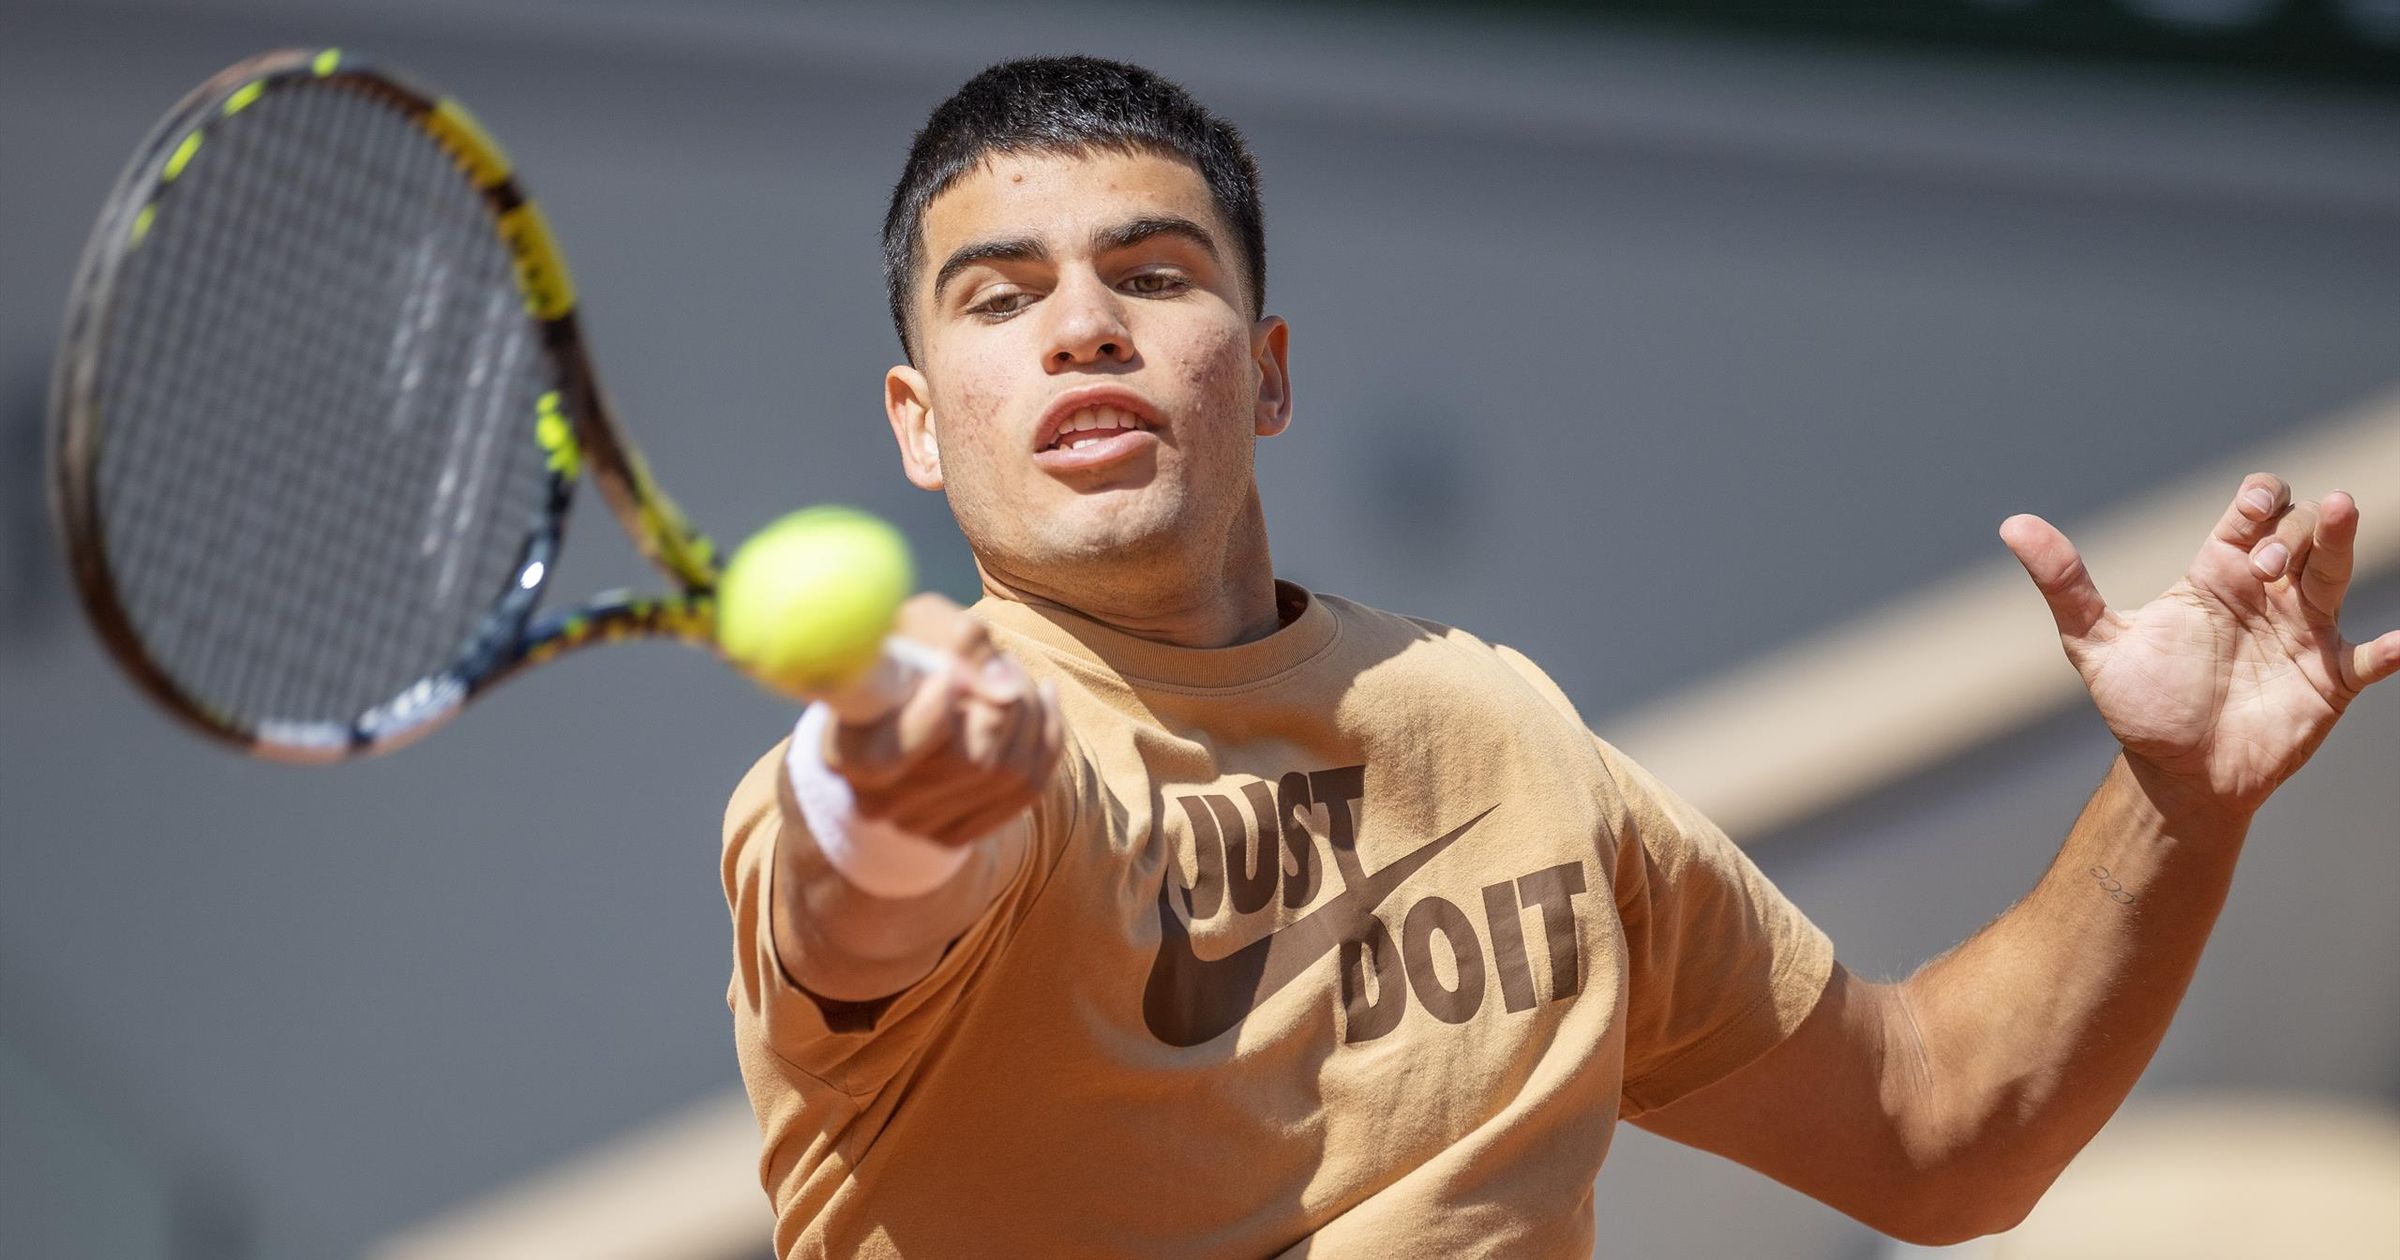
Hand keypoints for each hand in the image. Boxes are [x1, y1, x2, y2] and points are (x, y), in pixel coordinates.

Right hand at [822, 593, 1062, 845]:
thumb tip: (1006, 690)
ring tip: (1014, 673)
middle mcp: (878, 801)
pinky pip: (1030, 788)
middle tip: (1005, 660)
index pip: (895, 754)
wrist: (899, 694)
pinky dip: (1048, 737)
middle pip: (973, 762)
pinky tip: (1043, 699)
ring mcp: (920, 824)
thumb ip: (957, 644)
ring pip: (1011, 774)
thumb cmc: (906, 647)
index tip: (949, 675)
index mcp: (849, 751)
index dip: (932, 715)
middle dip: (1009, 700)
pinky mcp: (958, 831)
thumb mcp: (920, 625)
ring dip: (1032, 713)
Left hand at [2002, 474, 2399, 811]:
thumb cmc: (2140, 707)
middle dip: (2287, 533)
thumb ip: (2063, 585)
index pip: (2251, 512)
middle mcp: (2266, 594)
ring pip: (2335, 572)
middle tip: (2261, 570)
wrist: (2176, 776)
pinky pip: (2371, 657)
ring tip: (2342, 507)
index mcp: (2216, 575)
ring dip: (2340, 541)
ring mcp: (2302, 632)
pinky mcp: (2330, 679)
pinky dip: (2392, 648)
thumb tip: (2011, 525)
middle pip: (2297, 533)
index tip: (2246, 512)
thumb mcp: (2095, 642)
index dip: (2257, 500)